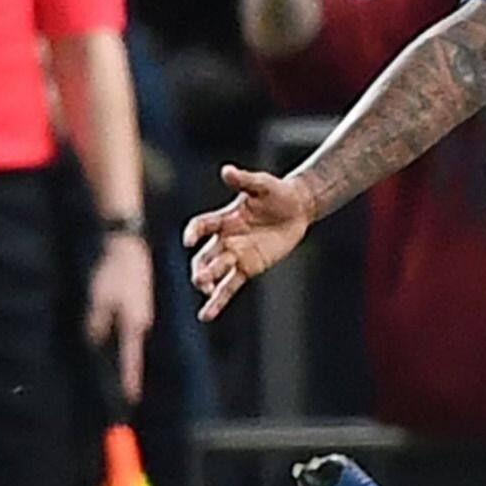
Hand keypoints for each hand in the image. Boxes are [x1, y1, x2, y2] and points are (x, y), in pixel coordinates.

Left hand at [89, 231, 154, 402]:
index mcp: (134, 322)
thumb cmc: (112, 272)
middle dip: (128, 375)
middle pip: (132, 355)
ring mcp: (141, 315)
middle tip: (126, 396)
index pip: (131, 358)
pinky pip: (129, 333)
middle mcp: (141, 322)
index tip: (131, 399)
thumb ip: (97, 323)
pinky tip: (118, 349)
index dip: (130, 379)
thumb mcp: (99, 298)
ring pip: (130, 344)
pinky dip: (124, 345)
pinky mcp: (138, 308)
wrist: (128, 248)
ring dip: (126, 360)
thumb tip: (93, 342)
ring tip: (123, 380)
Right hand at [185, 164, 316, 321]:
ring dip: (208, 282)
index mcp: (225, 218)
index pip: (203, 225)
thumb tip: (226, 170)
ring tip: (204, 289)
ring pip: (215, 273)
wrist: (296, 208)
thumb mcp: (263, 184)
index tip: (189, 240)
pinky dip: (218, 301)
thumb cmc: (277, 192)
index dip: (195, 231)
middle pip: (206, 255)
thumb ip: (244, 180)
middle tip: (200, 277)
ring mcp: (235, 255)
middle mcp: (225, 238)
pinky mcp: (247, 268)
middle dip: (201, 267)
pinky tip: (206, 315)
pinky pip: (229, 287)